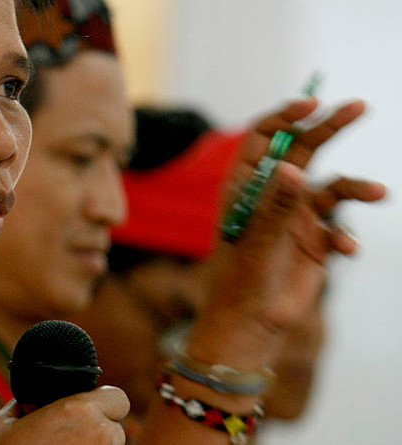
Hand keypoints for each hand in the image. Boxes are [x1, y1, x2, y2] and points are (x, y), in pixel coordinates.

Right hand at [0, 386, 128, 444]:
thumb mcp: (1, 424)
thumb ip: (20, 405)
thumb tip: (26, 402)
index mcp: (79, 410)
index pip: (117, 398)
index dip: (104, 401)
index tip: (86, 409)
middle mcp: (99, 434)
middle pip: (115, 426)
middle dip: (98, 427)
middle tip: (70, 434)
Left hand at [189, 98, 385, 367]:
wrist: (252, 325)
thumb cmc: (240, 281)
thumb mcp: (256, 242)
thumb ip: (275, 206)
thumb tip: (292, 167)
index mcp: (245, 187)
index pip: (263, 138)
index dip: (286, 117)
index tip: (313, 103)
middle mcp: (271, 195)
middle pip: (302, 149)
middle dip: (329, 126)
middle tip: (360, 106)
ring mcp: (296, 216)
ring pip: (333, 187)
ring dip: (356, 187)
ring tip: (376, 193)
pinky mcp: (316, 241)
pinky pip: (341, 228)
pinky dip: (347, 237)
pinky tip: (346, 252)